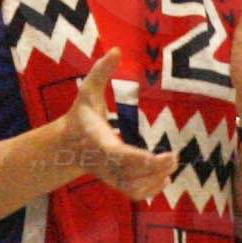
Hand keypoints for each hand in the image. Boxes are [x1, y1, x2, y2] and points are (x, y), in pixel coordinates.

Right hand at [54, 57, 175, 199]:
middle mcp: (105, 163)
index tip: (162, 156)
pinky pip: (135, 194)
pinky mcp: (115, 183)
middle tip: (175, 156)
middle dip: (156, 169)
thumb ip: (101, 72)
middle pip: (132, 175)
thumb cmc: (80, 116)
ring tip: (171, 164)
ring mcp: (110, 176)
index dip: (141, 159)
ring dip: (155, 181)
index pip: (120, 155)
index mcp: (99, 142)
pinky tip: (165, 176)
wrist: (67, 146)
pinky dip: (151, 190)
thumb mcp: (87, 90)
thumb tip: (117, 49)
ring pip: (135, 189)